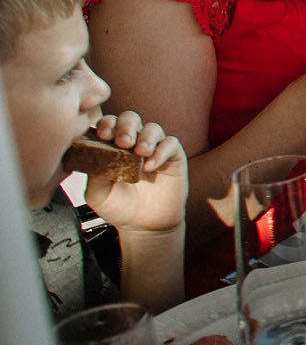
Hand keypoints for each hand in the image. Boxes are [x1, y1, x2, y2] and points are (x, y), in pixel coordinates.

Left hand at [78, 112, 187, 235]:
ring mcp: (154, 148)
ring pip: (153, 128)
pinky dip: (161, 151)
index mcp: (112, 147)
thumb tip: (93, 155)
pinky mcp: (173, 157)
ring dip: (146, 137)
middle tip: (123, 141)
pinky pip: (170, 143)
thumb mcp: (97, 194)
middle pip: (130, 118)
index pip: (108, 124)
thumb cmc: (119, 207)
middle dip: (126, 126)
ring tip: (140, 152)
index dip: (106, 124)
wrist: (144, 225)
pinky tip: (150, 166)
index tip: (103, 135)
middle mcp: (133, 143)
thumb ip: (94, 173)